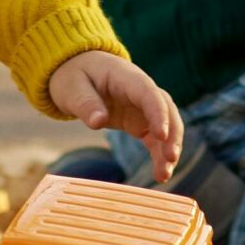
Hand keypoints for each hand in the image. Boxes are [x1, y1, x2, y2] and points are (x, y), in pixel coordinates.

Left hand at [48, 51, 182, 181]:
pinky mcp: (139, 121)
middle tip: (170, 159)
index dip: (158, 113)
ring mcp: (142, 107)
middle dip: (172, 134)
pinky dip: (159, 154)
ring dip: (168, 148)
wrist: (76, 69)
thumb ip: (86, 104)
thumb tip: (99, 122)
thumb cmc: (74, 75)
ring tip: (165, 175)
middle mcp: (141, 91)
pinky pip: (155, 138)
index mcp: (126, 77)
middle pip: (166, 109)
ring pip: (166, 125)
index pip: (149, 93)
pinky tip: (161, 173)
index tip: (161, 135)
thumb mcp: (72, 88)